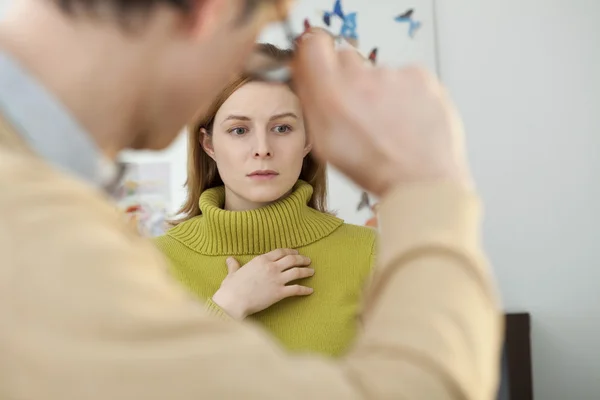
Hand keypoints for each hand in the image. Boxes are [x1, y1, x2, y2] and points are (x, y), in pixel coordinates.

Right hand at [212, 249, 313, 319]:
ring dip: (306, 271)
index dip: (290, 251)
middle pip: (292, 259)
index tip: (295, 252)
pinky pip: (296, 289)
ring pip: (297, 272)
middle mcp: (271, 267)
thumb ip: (234, 265)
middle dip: (301, 259)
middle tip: (307, 260)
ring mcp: (277, 279)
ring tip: (312, 271)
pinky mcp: (279, 293)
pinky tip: (310, 291)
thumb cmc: (231, 288)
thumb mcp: (232, 273)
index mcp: (261, 260)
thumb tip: (229, 259)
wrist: (233, 301)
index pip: (280, 252)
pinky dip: (305, 290)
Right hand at [292, 29, 471, 196]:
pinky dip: (405, 93)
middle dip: (349, 78)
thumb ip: (311, 103)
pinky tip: (407, 118)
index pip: (313, 45)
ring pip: (378, 71)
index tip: (319, 63)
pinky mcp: (419, 76)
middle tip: (360, 109)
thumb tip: (303, 73)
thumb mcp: (326, 145)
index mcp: (332, 97)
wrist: (422, 181)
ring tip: (389, 123)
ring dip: (380, 90)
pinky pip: (405, 76)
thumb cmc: (375, 169)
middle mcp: (361, 80)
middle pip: (346, 57)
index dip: (315, 53)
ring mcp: (393, 75)